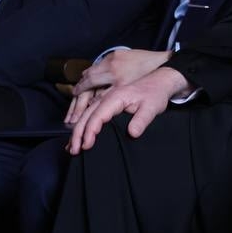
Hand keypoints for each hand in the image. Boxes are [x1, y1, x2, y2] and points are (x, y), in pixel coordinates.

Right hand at [67, 66, 190, 154]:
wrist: (160, 81)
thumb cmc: (155, 94)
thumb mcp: (152, 107)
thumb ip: (142, 119)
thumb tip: (133, 133)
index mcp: (115, 97)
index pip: (97, 115)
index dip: (90, 131)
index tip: (87, 146)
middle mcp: (107, 98)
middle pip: (86, 116)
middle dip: (78, 134)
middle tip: (74, 151)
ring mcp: (105, 100)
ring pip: (86, 115)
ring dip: (77, 131)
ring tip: (72, 148)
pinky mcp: (107, 104)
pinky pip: (91, 115)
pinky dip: (83, 126)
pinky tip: (79, 138)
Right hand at [73, 49, 170, 94]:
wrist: (163, 62)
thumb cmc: (148, 79)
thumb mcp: (129, 91)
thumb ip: (109, 97)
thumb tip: (92, 103)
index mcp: (115, 76)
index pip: (90, 85)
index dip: (80, 93)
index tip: (73, 100)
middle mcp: (112, 65)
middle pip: (88, 77)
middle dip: (80, 89)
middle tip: (73, 96)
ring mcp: (113, 57)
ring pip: (93, 69)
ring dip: (85, 80)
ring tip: (79, 90)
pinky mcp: (117, 53)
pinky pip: (100, 64)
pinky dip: (94, 72)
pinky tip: (91, 78)